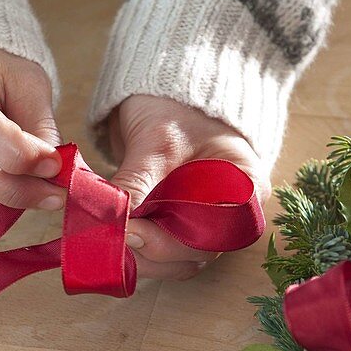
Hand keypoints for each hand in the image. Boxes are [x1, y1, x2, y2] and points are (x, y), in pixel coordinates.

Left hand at [108, 95, 269, 279]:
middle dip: (149, 251)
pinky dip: (134, 247)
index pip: (214, 235)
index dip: (171, 242)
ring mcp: (205, 221)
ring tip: (105, 237)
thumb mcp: (158, 140)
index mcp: (246, 191)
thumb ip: (138, 180)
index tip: (130, 232)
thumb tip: (111, 219)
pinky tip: (109, 235)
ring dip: (138, 256)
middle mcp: (231, 215)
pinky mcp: (179, 222)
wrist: (166, 90)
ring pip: (174, 260)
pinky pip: (160, 249)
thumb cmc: (176, 106)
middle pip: (193, 254)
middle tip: (108, 237)